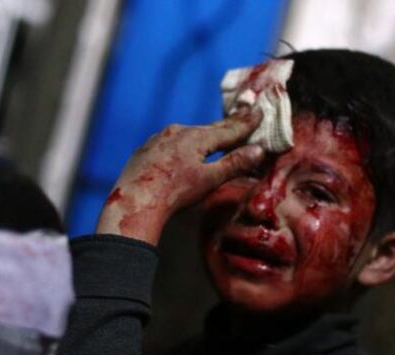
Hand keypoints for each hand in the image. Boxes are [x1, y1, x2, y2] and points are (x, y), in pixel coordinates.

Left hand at [96, 108, 265, 244]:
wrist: (134, 201)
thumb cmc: (174, 192)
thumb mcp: (209, 179)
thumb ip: (234, 163)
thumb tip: (258, 150)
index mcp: (196, 137)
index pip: (228, 129)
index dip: (246, 123)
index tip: (259, 113)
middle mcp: (177, 131)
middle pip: (208, 129)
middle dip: (226, 125)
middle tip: (242, 116)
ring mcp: (158, 139)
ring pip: (186, 134)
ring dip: (202, 135)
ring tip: (213, 135)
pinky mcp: (144, 150)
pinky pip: (168, 143)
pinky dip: (180, 145)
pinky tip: (181, 151)